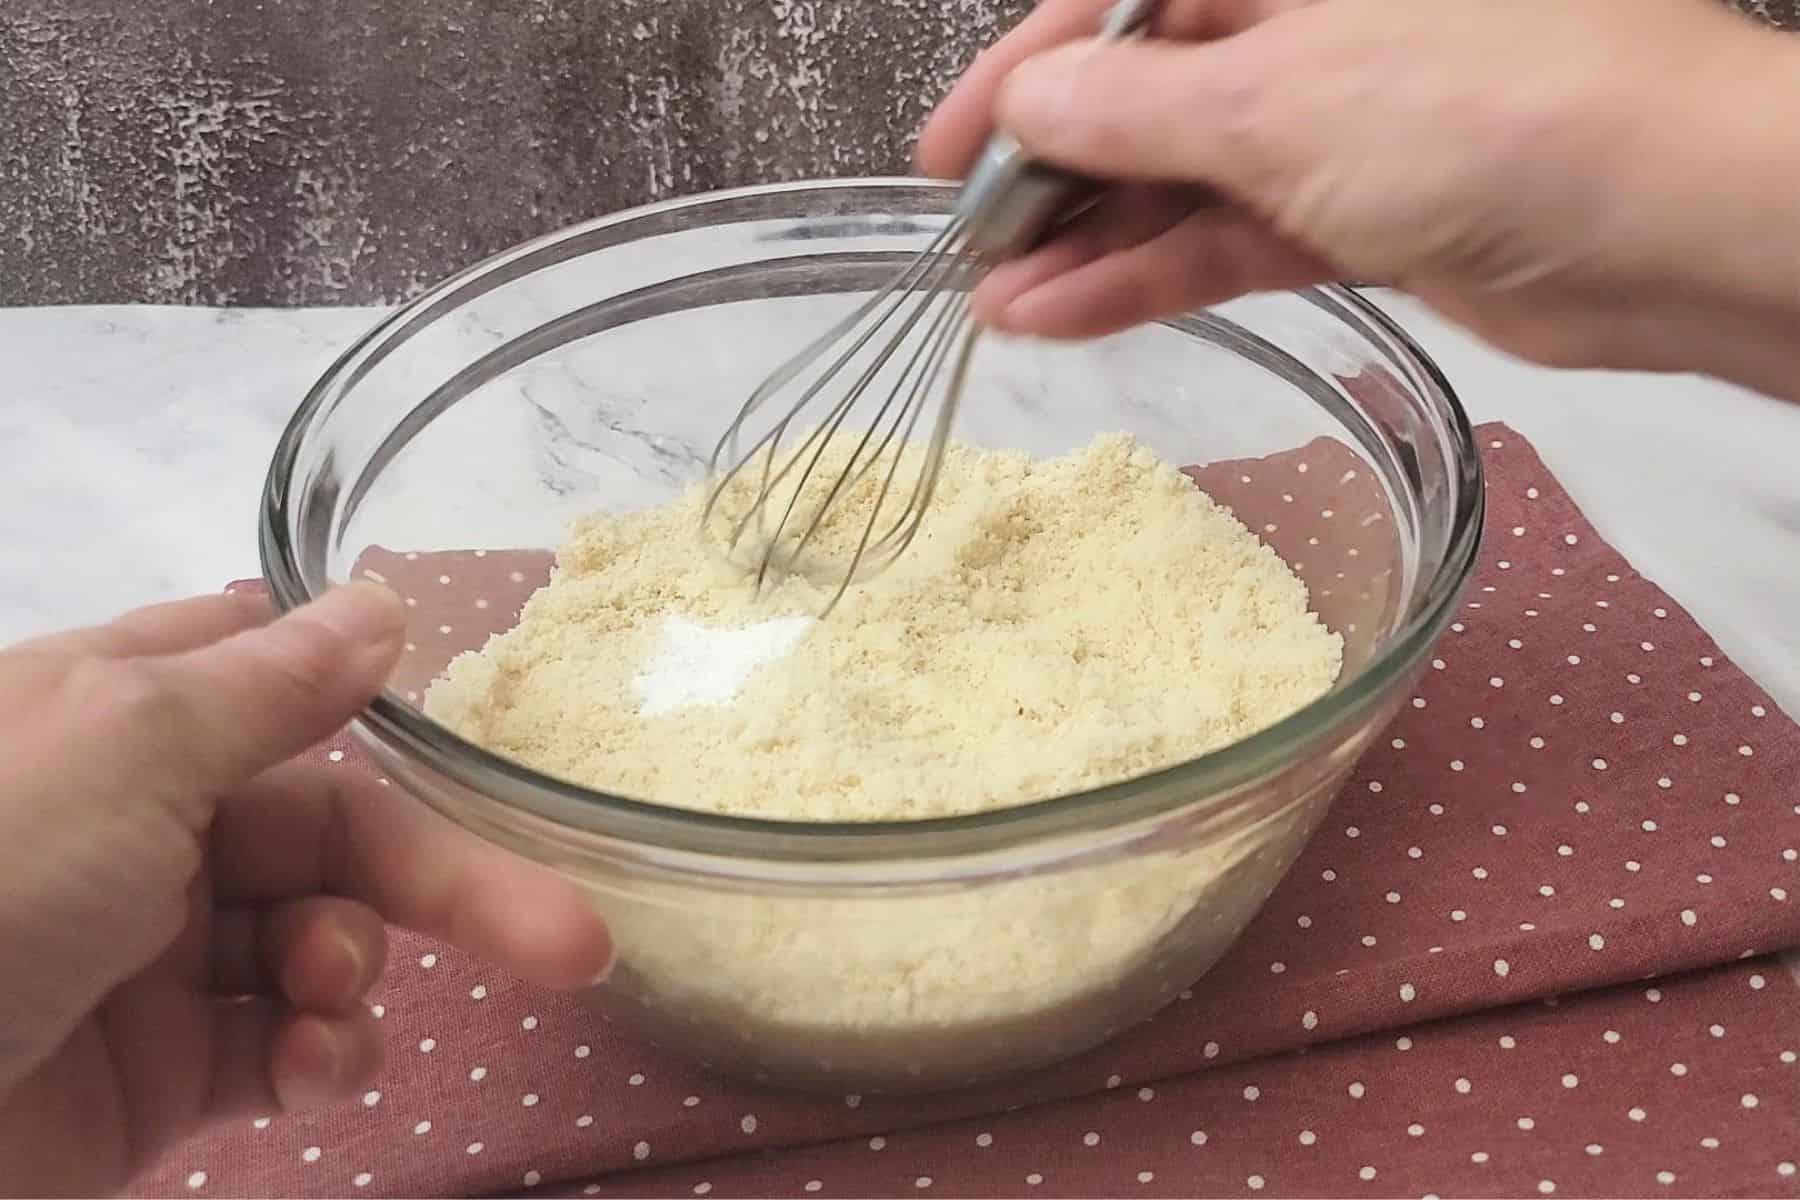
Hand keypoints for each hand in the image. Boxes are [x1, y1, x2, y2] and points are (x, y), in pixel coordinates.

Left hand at [0, 585, 612, 1196]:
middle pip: (332, 832)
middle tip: (566, 939)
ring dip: (356, 975)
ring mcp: (151, 957)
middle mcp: (141, 828)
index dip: (363, 699)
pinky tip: (316, 1070)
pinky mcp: (158, 1079)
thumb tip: (384, 599)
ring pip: (319, 944)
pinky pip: (279, 1050)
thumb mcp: (129, 740)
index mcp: (118, 719)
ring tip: (332, 1009)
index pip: (266, 678)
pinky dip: (321, 1057)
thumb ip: (273, 678)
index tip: (467, 735)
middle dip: (442, 883)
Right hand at [919, 0, 1799, 400]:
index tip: (949, 153)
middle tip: (972, 246)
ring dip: (1091, 242)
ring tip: (999, 306)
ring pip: (1180, 178)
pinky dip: (1155, 278)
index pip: (1115, 5)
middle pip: (1142, 93)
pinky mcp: (1363, 213)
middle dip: (1051, 172)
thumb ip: (1132, 109)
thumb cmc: (1495, 111)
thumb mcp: (1276, 100)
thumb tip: (1026, 103)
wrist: (1667, 224)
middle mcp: (1308, 26)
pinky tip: (1071, 317)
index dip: (1020, 75)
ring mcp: (1337, 122)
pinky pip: (1231, 239)